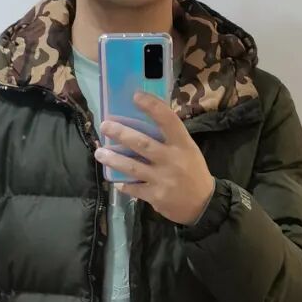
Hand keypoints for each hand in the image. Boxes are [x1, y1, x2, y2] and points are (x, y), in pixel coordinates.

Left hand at [94, 91, 215, 226]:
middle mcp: (172, 160)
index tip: (135, 96)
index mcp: (183, 144)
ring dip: (113, 159)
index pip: (168, 120)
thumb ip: (169, 138)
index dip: (152, 106)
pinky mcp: (155, 196)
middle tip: (104, 125)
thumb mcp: (188, 150)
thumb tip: (142, 119)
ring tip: (99, 152)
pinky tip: (115, 179)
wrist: (203, 204)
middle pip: (142, 144)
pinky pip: (133, 188)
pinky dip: (123, 183)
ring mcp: (163, 179)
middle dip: (121, 133)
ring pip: (132, 167)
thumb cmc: (193, 171)